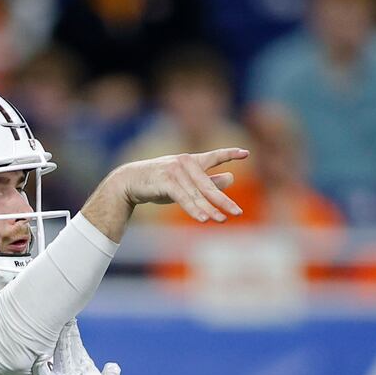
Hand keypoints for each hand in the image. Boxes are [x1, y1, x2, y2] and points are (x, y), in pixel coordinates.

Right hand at [109, 149, 246, 222]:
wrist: (129, 181)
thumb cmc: (159, 182)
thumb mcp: (185, 182)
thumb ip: (207, 181)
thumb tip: (231, 178)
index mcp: (192, 161)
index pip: (214, 156)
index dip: (230, 154)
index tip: (246, 154)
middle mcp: (186, 163)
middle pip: (209, 186)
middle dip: (223, 201)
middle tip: (238, 213)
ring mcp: (176, 171)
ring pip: (196, 195)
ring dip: (209, 209)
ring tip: (222, 220)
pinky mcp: (166, 181)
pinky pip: (183, 198)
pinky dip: (193, 209)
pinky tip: (204, 218)